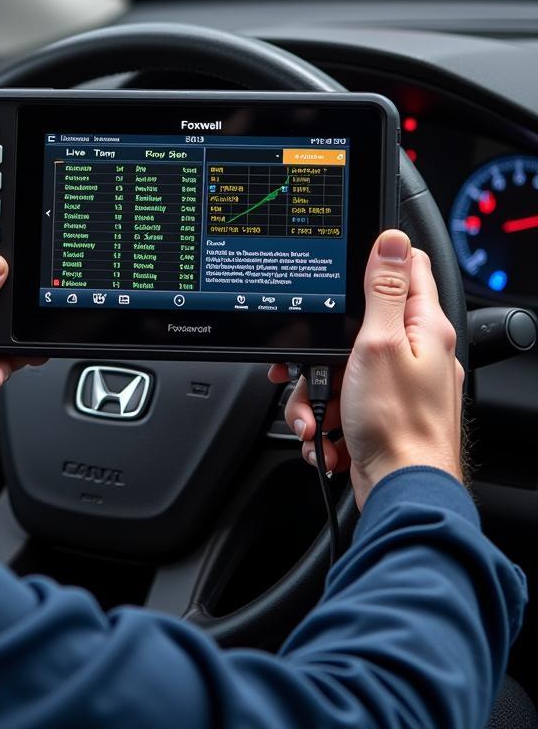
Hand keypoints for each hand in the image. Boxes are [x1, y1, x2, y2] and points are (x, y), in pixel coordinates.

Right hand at [273, 230, 463, 507]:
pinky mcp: (381, 413)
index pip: (408, 269)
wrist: (400, 492)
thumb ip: (383, 290)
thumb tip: (392, 239)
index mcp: (424, 327)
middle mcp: (416, 353)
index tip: (344, 271)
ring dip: (316, 393)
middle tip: (308, 367)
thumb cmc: (397, 424)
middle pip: (356, 326)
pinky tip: (326, 435)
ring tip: (316, 417)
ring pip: (340, 368)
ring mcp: (398, 385)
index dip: (374, 262)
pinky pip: (341, 401)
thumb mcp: (378, 343)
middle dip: (320, 350)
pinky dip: (325, 418)